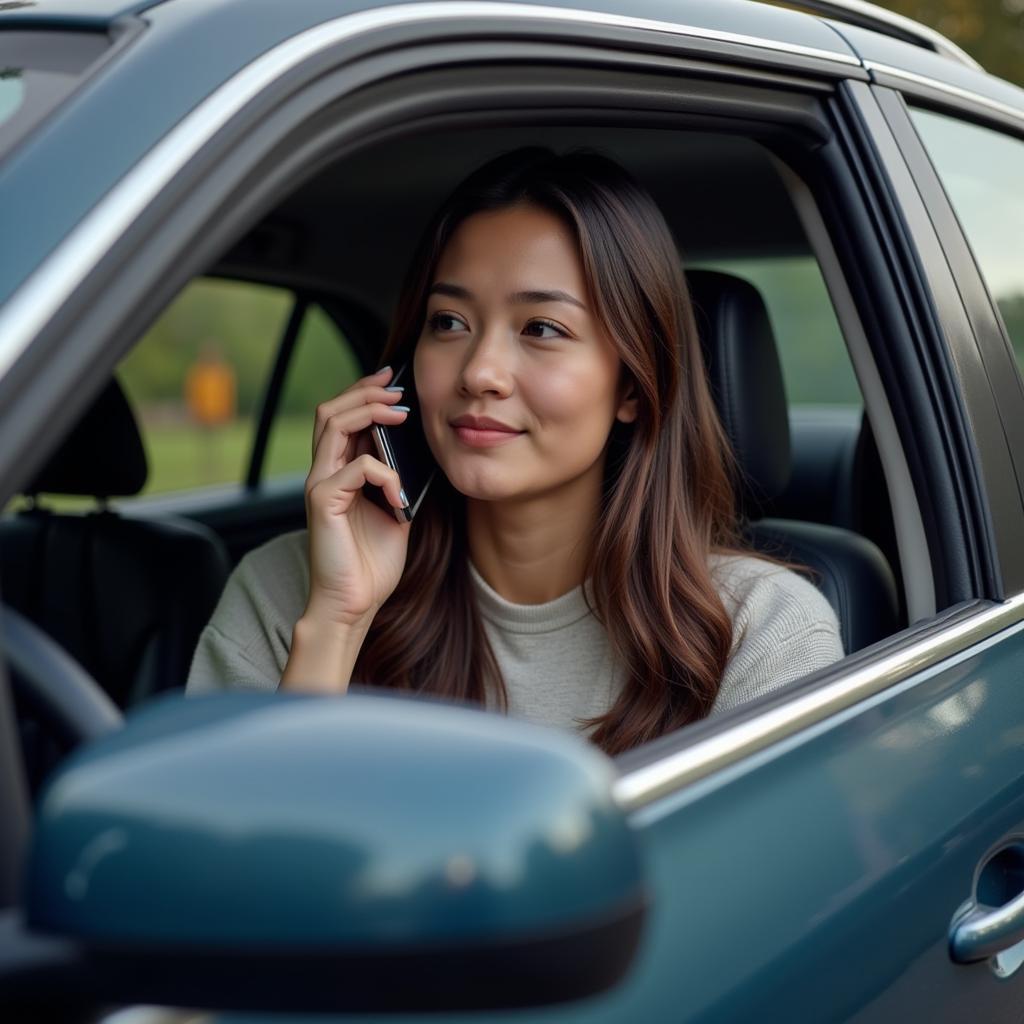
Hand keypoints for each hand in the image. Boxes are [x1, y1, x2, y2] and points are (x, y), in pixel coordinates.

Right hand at [302, 366, 411, 628]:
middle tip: (398, 390)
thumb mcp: (395, 510)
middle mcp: (323, 474)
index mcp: (337, 473)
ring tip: (401, 414)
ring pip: (334, 425)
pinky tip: (400, 494)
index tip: (393, 381)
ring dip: (370, 412)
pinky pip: (356, 466)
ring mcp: (319, 485)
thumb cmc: (372, 563)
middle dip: (366, 392)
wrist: (354, 604)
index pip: (342, 418)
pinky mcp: (322, 501)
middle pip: (331, 410)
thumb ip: (398, 479)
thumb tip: (418, 449)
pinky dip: (385, 472)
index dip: (365, 394)